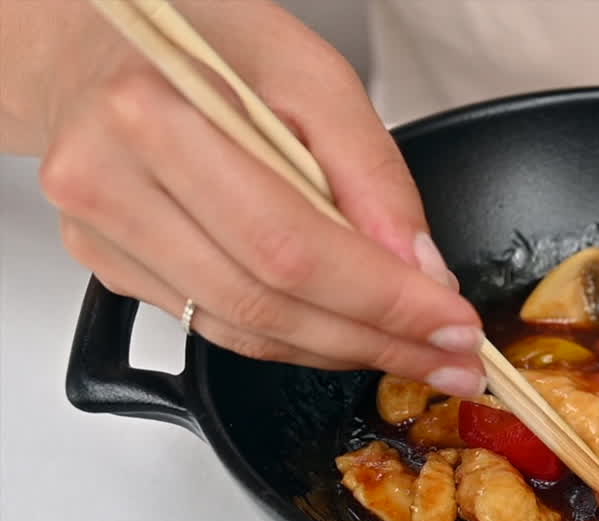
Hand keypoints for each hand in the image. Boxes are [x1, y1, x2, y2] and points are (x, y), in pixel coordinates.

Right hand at [34, 1, 486, 396]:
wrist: (96, 37)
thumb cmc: (205, 37)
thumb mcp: (314, 75)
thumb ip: (372, 174)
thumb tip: (420, 271)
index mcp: (155, 115)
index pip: (291, 247)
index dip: (383, 301)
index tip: (455, 326)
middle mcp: (110, 183)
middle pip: (269, 302)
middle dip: (378, 340)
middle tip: (452, 359)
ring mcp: (100, 233)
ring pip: (244, 330)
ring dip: (343, 351)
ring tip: (416, 354)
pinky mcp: (109, 265)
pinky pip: (218, 326)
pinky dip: (297, 339)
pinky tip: (351, 334)